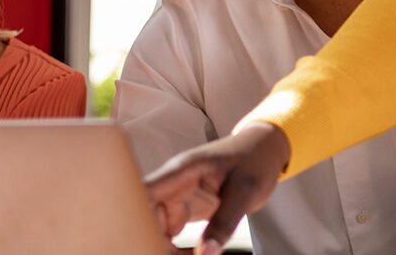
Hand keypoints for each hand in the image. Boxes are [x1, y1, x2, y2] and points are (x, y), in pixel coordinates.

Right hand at [146, 122, 290, 254]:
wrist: (264, 151)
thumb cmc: (254, 160)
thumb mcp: (245, 192)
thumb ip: (224, 223)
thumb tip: (206, 254)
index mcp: (181, 172)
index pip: (143, 191)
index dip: (132, 214)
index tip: (138, 238)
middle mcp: (172, 185)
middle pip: (145, 216)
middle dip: (151, 238)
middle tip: (172, 253)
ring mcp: (177, 197)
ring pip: (155, 228)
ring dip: (162, 246)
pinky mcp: (184, 209)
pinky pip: (170, 233)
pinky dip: (174, 248)